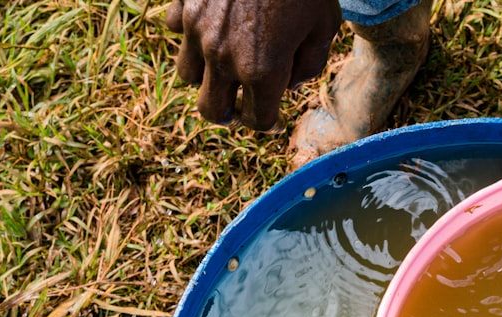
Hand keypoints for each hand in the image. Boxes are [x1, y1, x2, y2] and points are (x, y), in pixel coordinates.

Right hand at [165, 0, 341, 128]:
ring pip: (188, 76)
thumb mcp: (324, 26)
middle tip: (239, 104)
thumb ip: (308, 65)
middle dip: (228, 113)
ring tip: (223, 65)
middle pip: (212, 112)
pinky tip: (210, 24)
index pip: (257, 120)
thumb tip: (289, 84)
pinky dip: (190, 33)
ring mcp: (198, 31)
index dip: (266, 121)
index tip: (270, 114)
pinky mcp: (184, 5)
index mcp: (262, 70)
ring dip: (206, 76)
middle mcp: (224, 58)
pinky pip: (176, 31)